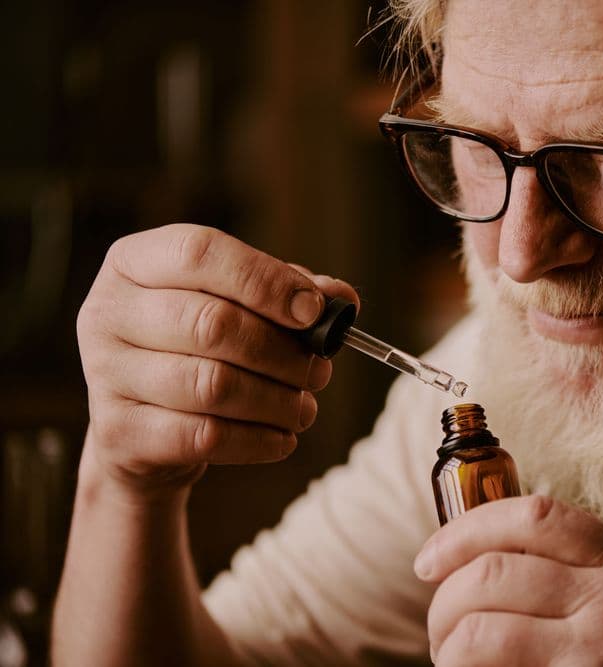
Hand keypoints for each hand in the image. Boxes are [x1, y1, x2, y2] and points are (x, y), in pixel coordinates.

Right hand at [76, 223, 357, 496]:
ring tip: (304, 406)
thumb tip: (342, 298)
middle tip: (319, 371)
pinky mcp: (118, 433)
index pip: (201, 253)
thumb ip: (288, 292)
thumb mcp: (239, 307)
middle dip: (283, 352)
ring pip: (213, 385)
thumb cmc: (199, 350)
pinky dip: (259, 439)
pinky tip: (283, 437)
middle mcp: (108, 312)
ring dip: (278, 400)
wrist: (146, 430)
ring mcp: (105, 374)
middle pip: (212, 324)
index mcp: (135, 262)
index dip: (266, 281)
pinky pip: (205, 436)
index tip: (314, 311)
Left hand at [414, 496, 602, 665]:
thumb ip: (571, 568)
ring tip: (453, 660)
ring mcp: (599, 650)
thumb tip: (470, 552)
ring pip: (478, 630)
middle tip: (441, 629)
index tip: (430, 559)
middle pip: (492, 572)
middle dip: (444, 602)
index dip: (465, 530)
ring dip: (447, 646)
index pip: (532, 514)